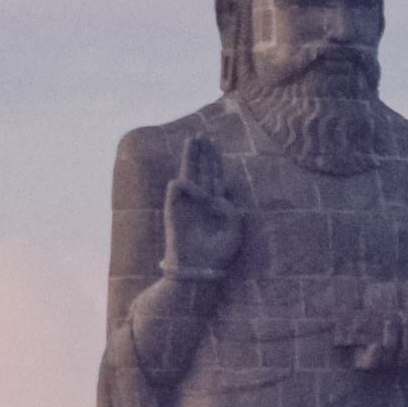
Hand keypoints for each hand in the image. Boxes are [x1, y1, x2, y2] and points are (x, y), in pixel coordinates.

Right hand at [162, 134, 243, 280]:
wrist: (197, 270)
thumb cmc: (217, 255)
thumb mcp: (234, 232)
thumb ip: (232, 211)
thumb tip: (218, 195)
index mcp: (215, 205)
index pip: (215, 176)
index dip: (215, 160)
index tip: (215, 143)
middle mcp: (201, 202)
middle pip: (201, 170)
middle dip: (203, 153)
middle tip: (203, 136)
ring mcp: (186, 204)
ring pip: (187, 172)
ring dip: (190, 156)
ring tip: (193, 139)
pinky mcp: (173, 209)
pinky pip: (177, 186)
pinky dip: (189, 185)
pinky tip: (201, 196)